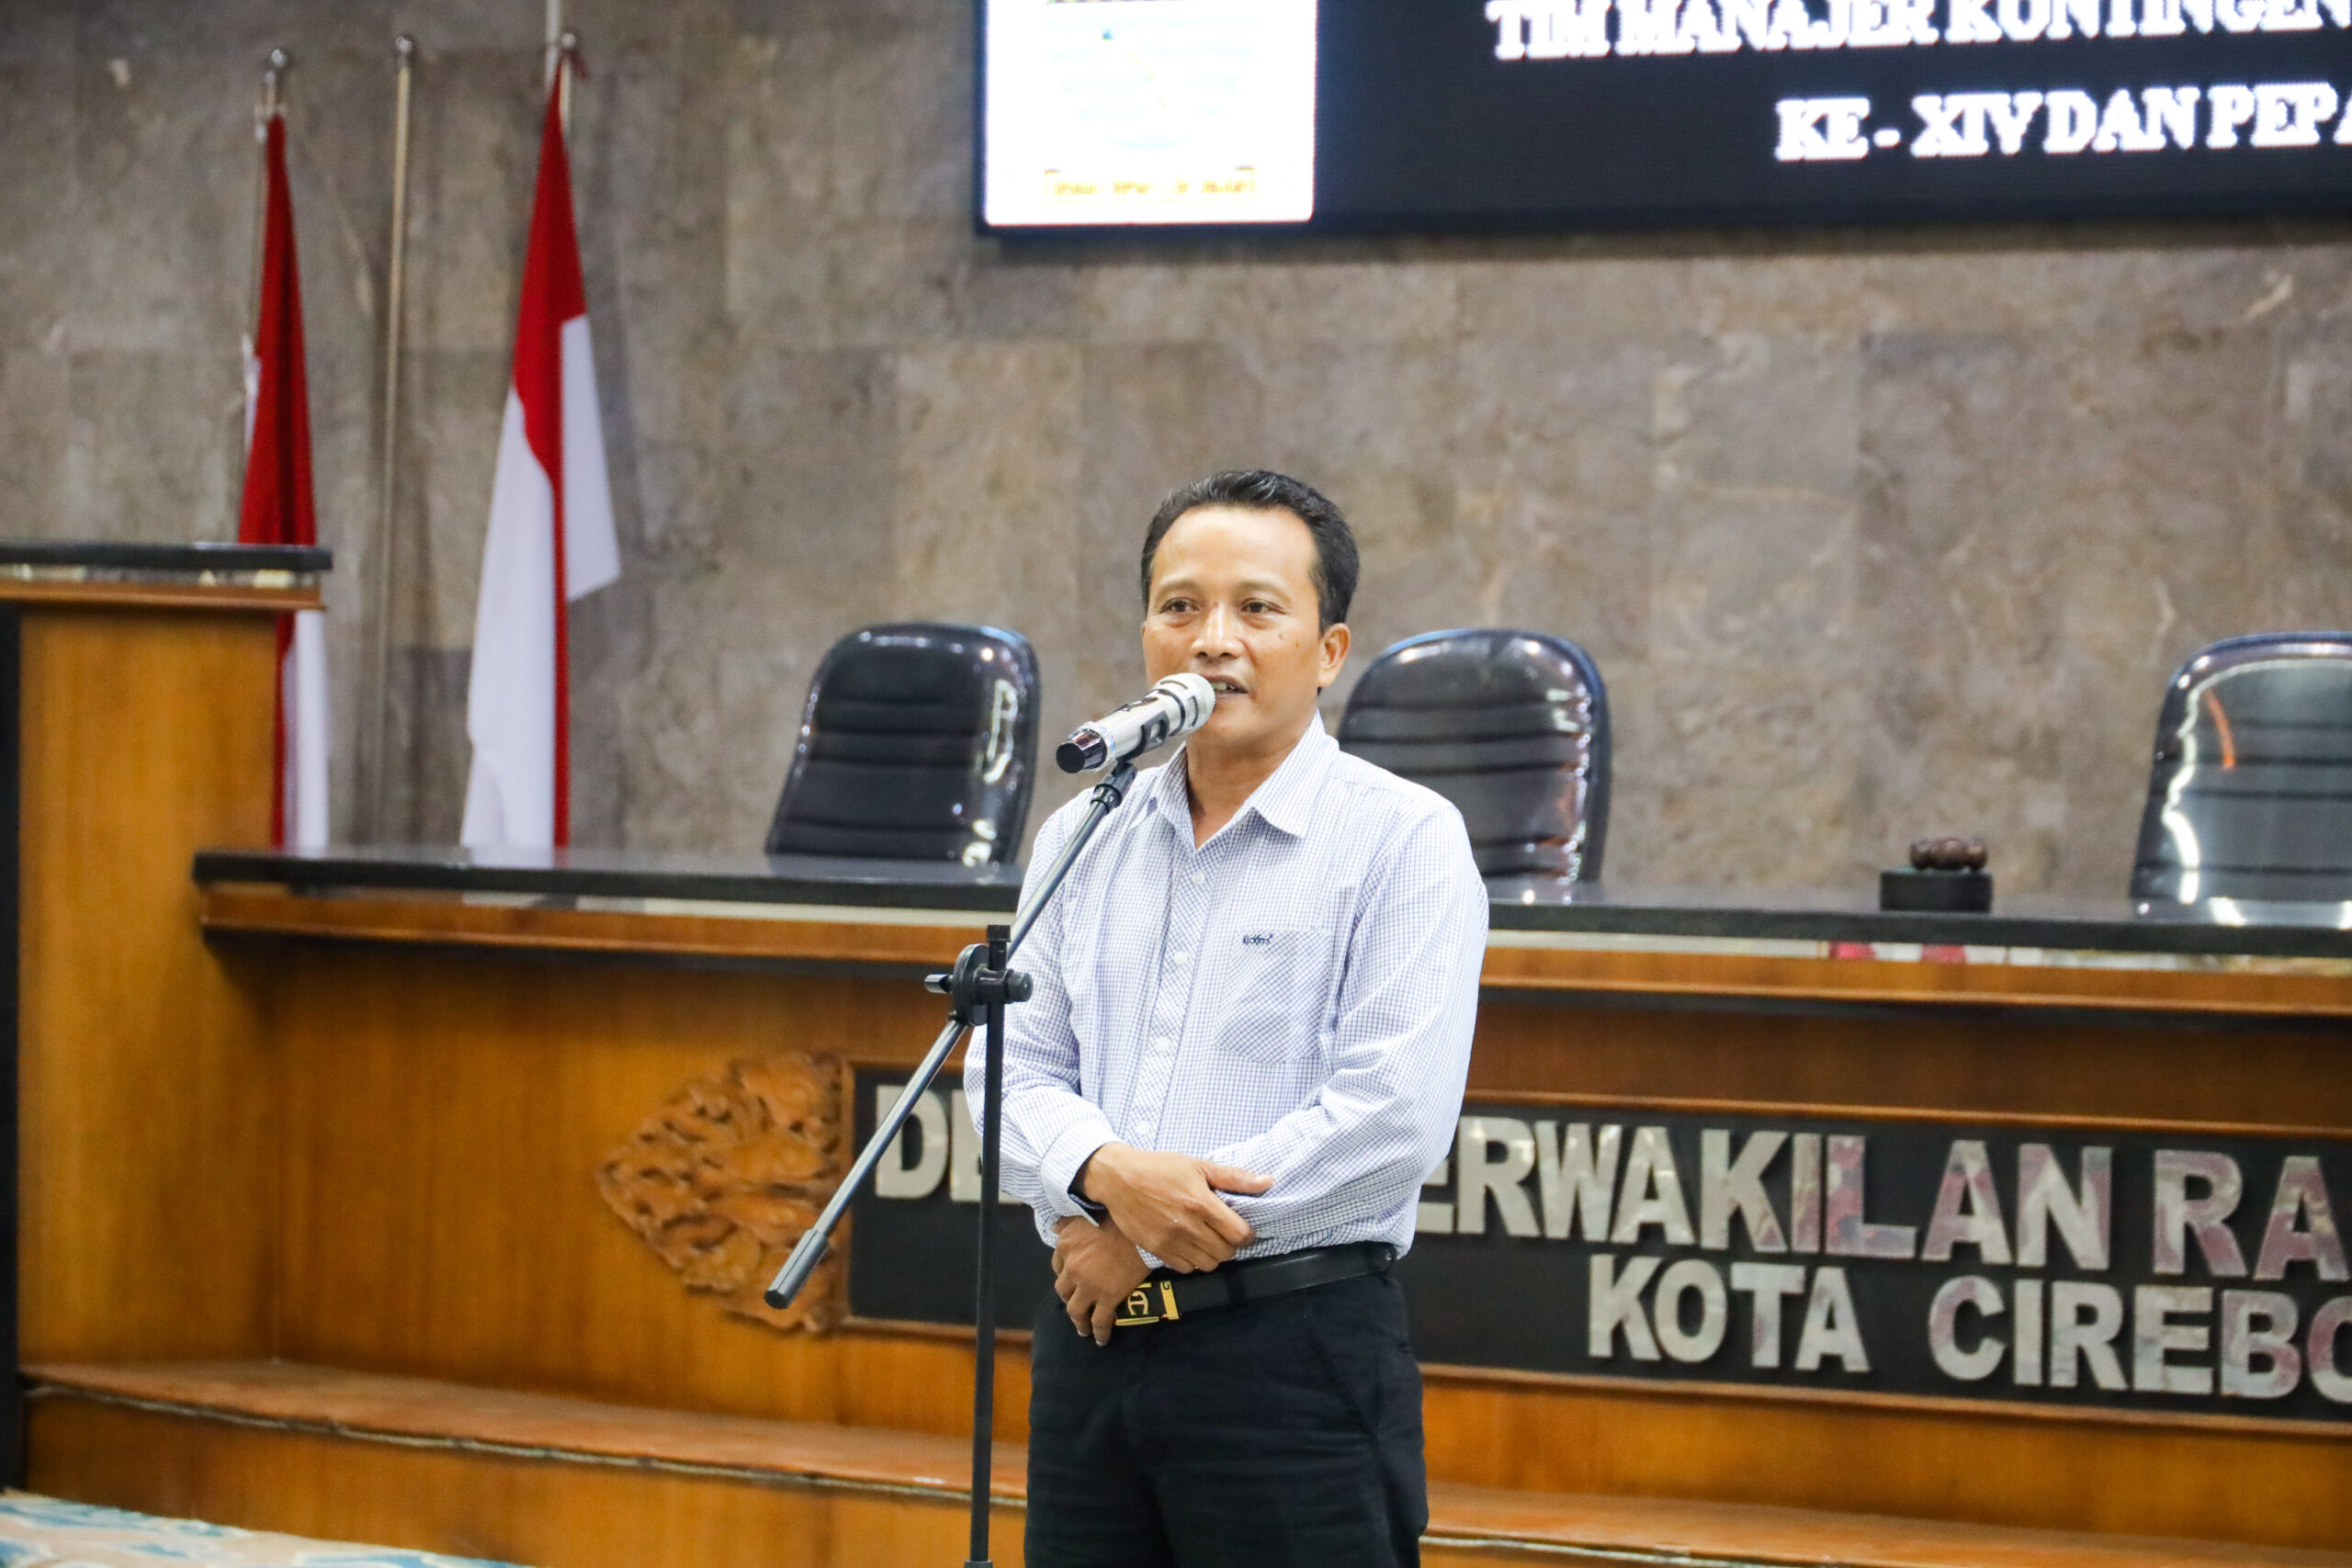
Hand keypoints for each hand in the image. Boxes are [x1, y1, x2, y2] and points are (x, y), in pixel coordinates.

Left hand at [1053, 1216, 1149, 1344]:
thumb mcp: (1086, 1216)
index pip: (1056, 1264)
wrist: (1141, 1231)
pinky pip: (1099, 1321)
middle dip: (1068, 1297)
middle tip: (1076, 1302)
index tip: (1071, 1277)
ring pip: (1075, 1310)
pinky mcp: (1107, 1298)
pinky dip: (1099, 1333)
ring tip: (1083, 1329)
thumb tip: (1055, 1226)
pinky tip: (1100, 1339)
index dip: (1064, 1272)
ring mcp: (1088, 1285)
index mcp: (1065, 1245)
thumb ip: (1068, 1222)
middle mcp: (1071, 1267)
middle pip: (1062, 1290)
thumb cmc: (1117, 1218)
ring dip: (1078, 1321)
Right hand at [1075, 1143, 1271, 1272]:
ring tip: (1208, 1239)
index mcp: (1201, 1203)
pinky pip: (1186, 1269)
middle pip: (1226, 1253)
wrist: (1118, 1179)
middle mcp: (1188, 1226)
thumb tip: (1268, 1182)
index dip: (1247, 1234)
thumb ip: (1234, 1177)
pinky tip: (1189, 1245)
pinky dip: (1193, 1261)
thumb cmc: (1160, 1168)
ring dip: (1213, 1255)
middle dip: (1231, 1244)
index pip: (1239, 1234)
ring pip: (1208, 1264)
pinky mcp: (1156, 1251)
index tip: (1243, 1228)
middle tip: (1224, 1232)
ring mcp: (1171, 1242)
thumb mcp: (1198, 1165)